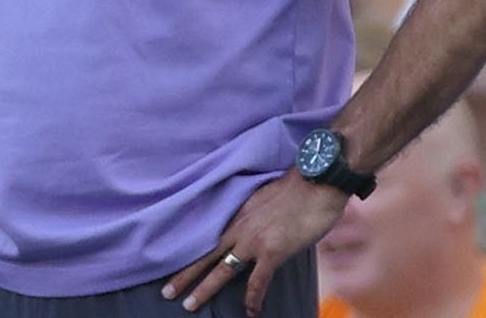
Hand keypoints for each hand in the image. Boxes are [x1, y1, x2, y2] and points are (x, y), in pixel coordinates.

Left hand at [164, 171, 348, 315]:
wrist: (318, 181)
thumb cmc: (300, 186)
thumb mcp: (267, 197)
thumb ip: (257, 214)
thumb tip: (258, 225)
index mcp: (239, 213)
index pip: (209, 237)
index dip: (191, 253)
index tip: (174, 264)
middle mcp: (241, 228)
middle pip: (206, 256)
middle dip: (184, 275)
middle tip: (166, 292)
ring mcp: (254, 241)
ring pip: (222, 271)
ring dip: (204, 290)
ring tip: (189, 306)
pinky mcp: (273, 252)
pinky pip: (257, 282)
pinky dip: (253, 299)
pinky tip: (251, 312)